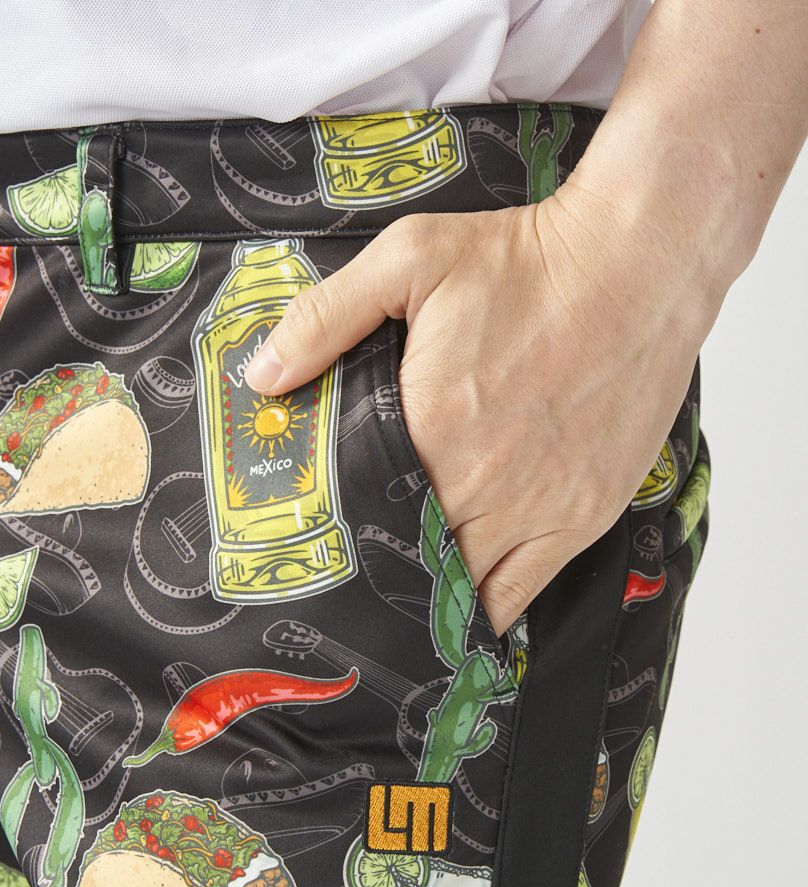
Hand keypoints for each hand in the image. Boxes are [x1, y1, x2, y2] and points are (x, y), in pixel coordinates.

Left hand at [243, 181, 720, 635]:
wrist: (639, 262)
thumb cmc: (527, 260)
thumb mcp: (410, 259)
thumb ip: (326, 319)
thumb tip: (263, 375)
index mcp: (432, 430)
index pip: (366, 518)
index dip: (344, 543)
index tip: (324, 554)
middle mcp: (484, 484)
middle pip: (416, 562)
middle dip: (384, 574)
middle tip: (357, 581)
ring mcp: (540, 508)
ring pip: (468, 591)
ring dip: (435, 599)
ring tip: (406, 601)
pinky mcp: (585, 514)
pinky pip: (527, 591)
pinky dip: (492, 609)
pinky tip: (467, 611)